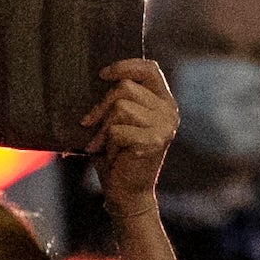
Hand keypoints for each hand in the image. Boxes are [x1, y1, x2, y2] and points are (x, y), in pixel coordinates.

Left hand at [84, 57, 178, 217]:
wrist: (126, 194)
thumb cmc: (117, 156)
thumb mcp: (118, 121)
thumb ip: (118, 99)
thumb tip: (97, 76)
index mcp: (164, 102)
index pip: (150, 69)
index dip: (125, 66)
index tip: (102, 75)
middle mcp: (169, 112)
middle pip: (125, 87)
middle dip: (101, 107)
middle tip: (91, 125)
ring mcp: (164, 126)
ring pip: (120, 107)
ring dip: (103, 129)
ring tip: (104, 145)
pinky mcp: (154, 141)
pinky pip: (117, 129)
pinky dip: (106, 143)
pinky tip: (112, 156)